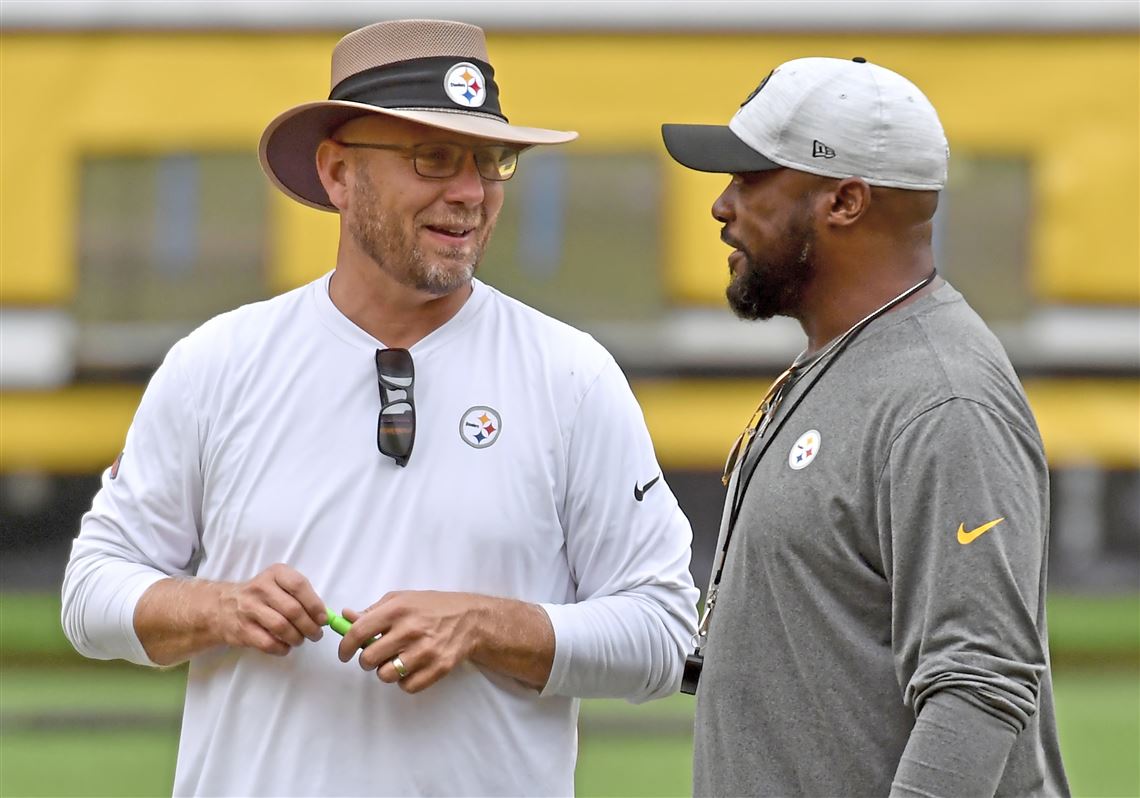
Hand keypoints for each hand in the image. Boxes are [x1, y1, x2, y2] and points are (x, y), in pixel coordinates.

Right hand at [215, 563, 325, 655]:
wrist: (220, 606)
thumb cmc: (260, 596)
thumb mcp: (277, 584)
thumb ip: (299, 595)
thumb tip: (322, 615)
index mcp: (275, 574)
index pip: (299, 585)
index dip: (315, 604)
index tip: (323, 618)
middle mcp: (261, 588)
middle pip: (293, 609)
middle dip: (309, 626)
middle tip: (316, 634)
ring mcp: (249, 609)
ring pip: (281, 627)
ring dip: (297, 638)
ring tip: (300, 640)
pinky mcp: (242, 629)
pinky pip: (268, 643)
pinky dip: (282, 648)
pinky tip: (285, 647)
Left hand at [337, 591, 484, 693]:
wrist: (470, 619)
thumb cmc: (432, 607)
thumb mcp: (402, 599)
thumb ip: (372, 610)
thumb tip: (345, 617)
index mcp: (398, 609)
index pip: (358, 632)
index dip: (345, 647)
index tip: (344, 654)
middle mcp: (411, 630)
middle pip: (369, 658)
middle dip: (366, 660)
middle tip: (373, 656)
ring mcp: (426, 651)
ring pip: (386, 675)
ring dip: (386, 671)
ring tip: (395, 661)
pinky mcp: (438, 668)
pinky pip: (407, 686)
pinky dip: (405, 681)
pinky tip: (411, 668)